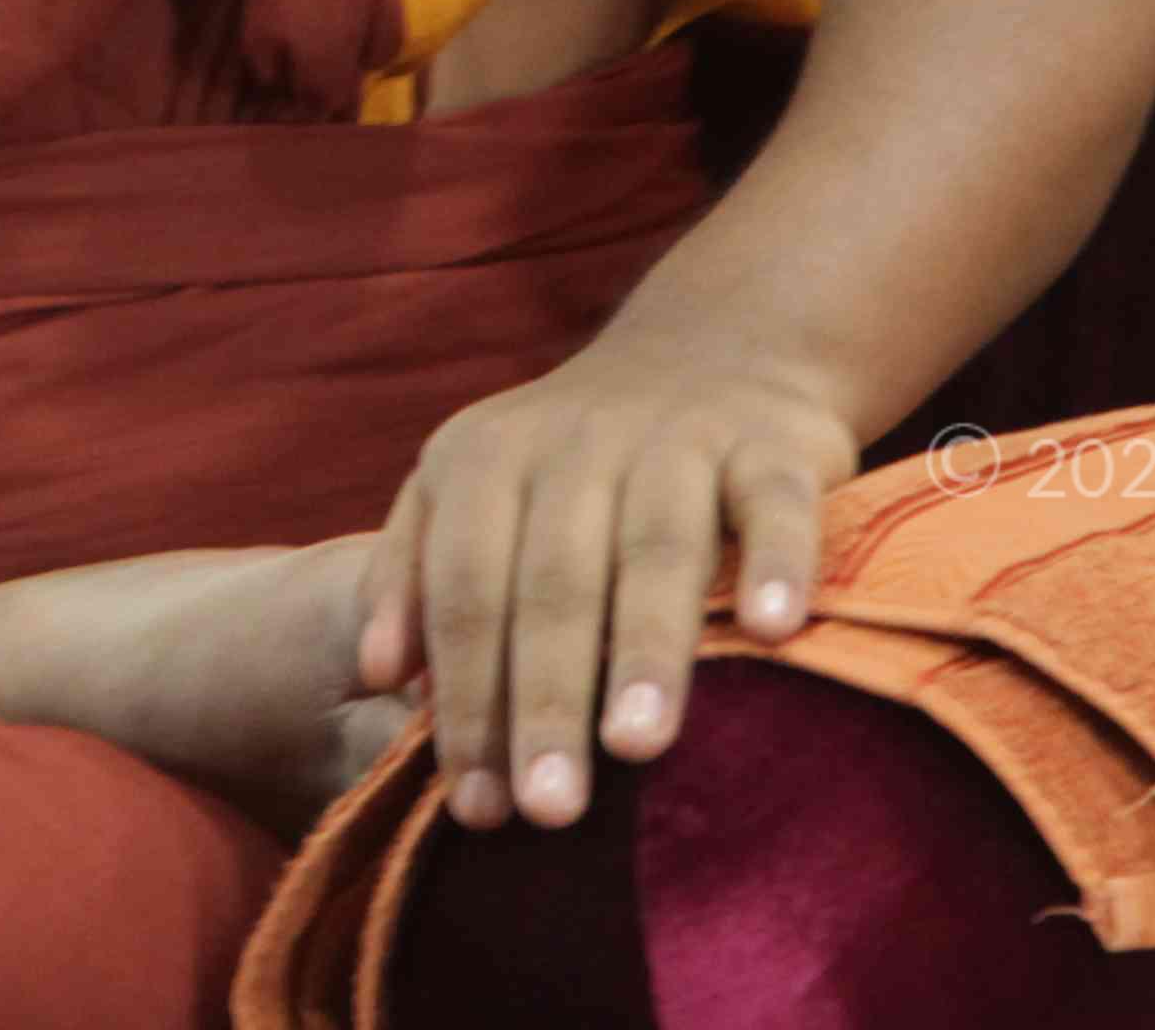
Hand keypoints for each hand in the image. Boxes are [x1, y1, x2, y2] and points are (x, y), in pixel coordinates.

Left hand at [355, 336, 855, 830]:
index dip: (467, 696)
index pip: (464, 589)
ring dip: (646, 648)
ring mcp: (676, 438)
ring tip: (634, 744)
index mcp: (484, 460)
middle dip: (545, 697)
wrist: (713, 346)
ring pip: (658, 546)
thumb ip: (415, 575)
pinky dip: (775, 561)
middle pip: (553, 580)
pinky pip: (773, 503)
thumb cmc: (575, 463)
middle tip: (548, 808)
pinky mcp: (769, 442)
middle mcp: (574, 443)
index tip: (475, 807)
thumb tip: (379, 677)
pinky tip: (772, 631)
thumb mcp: (471, 488)